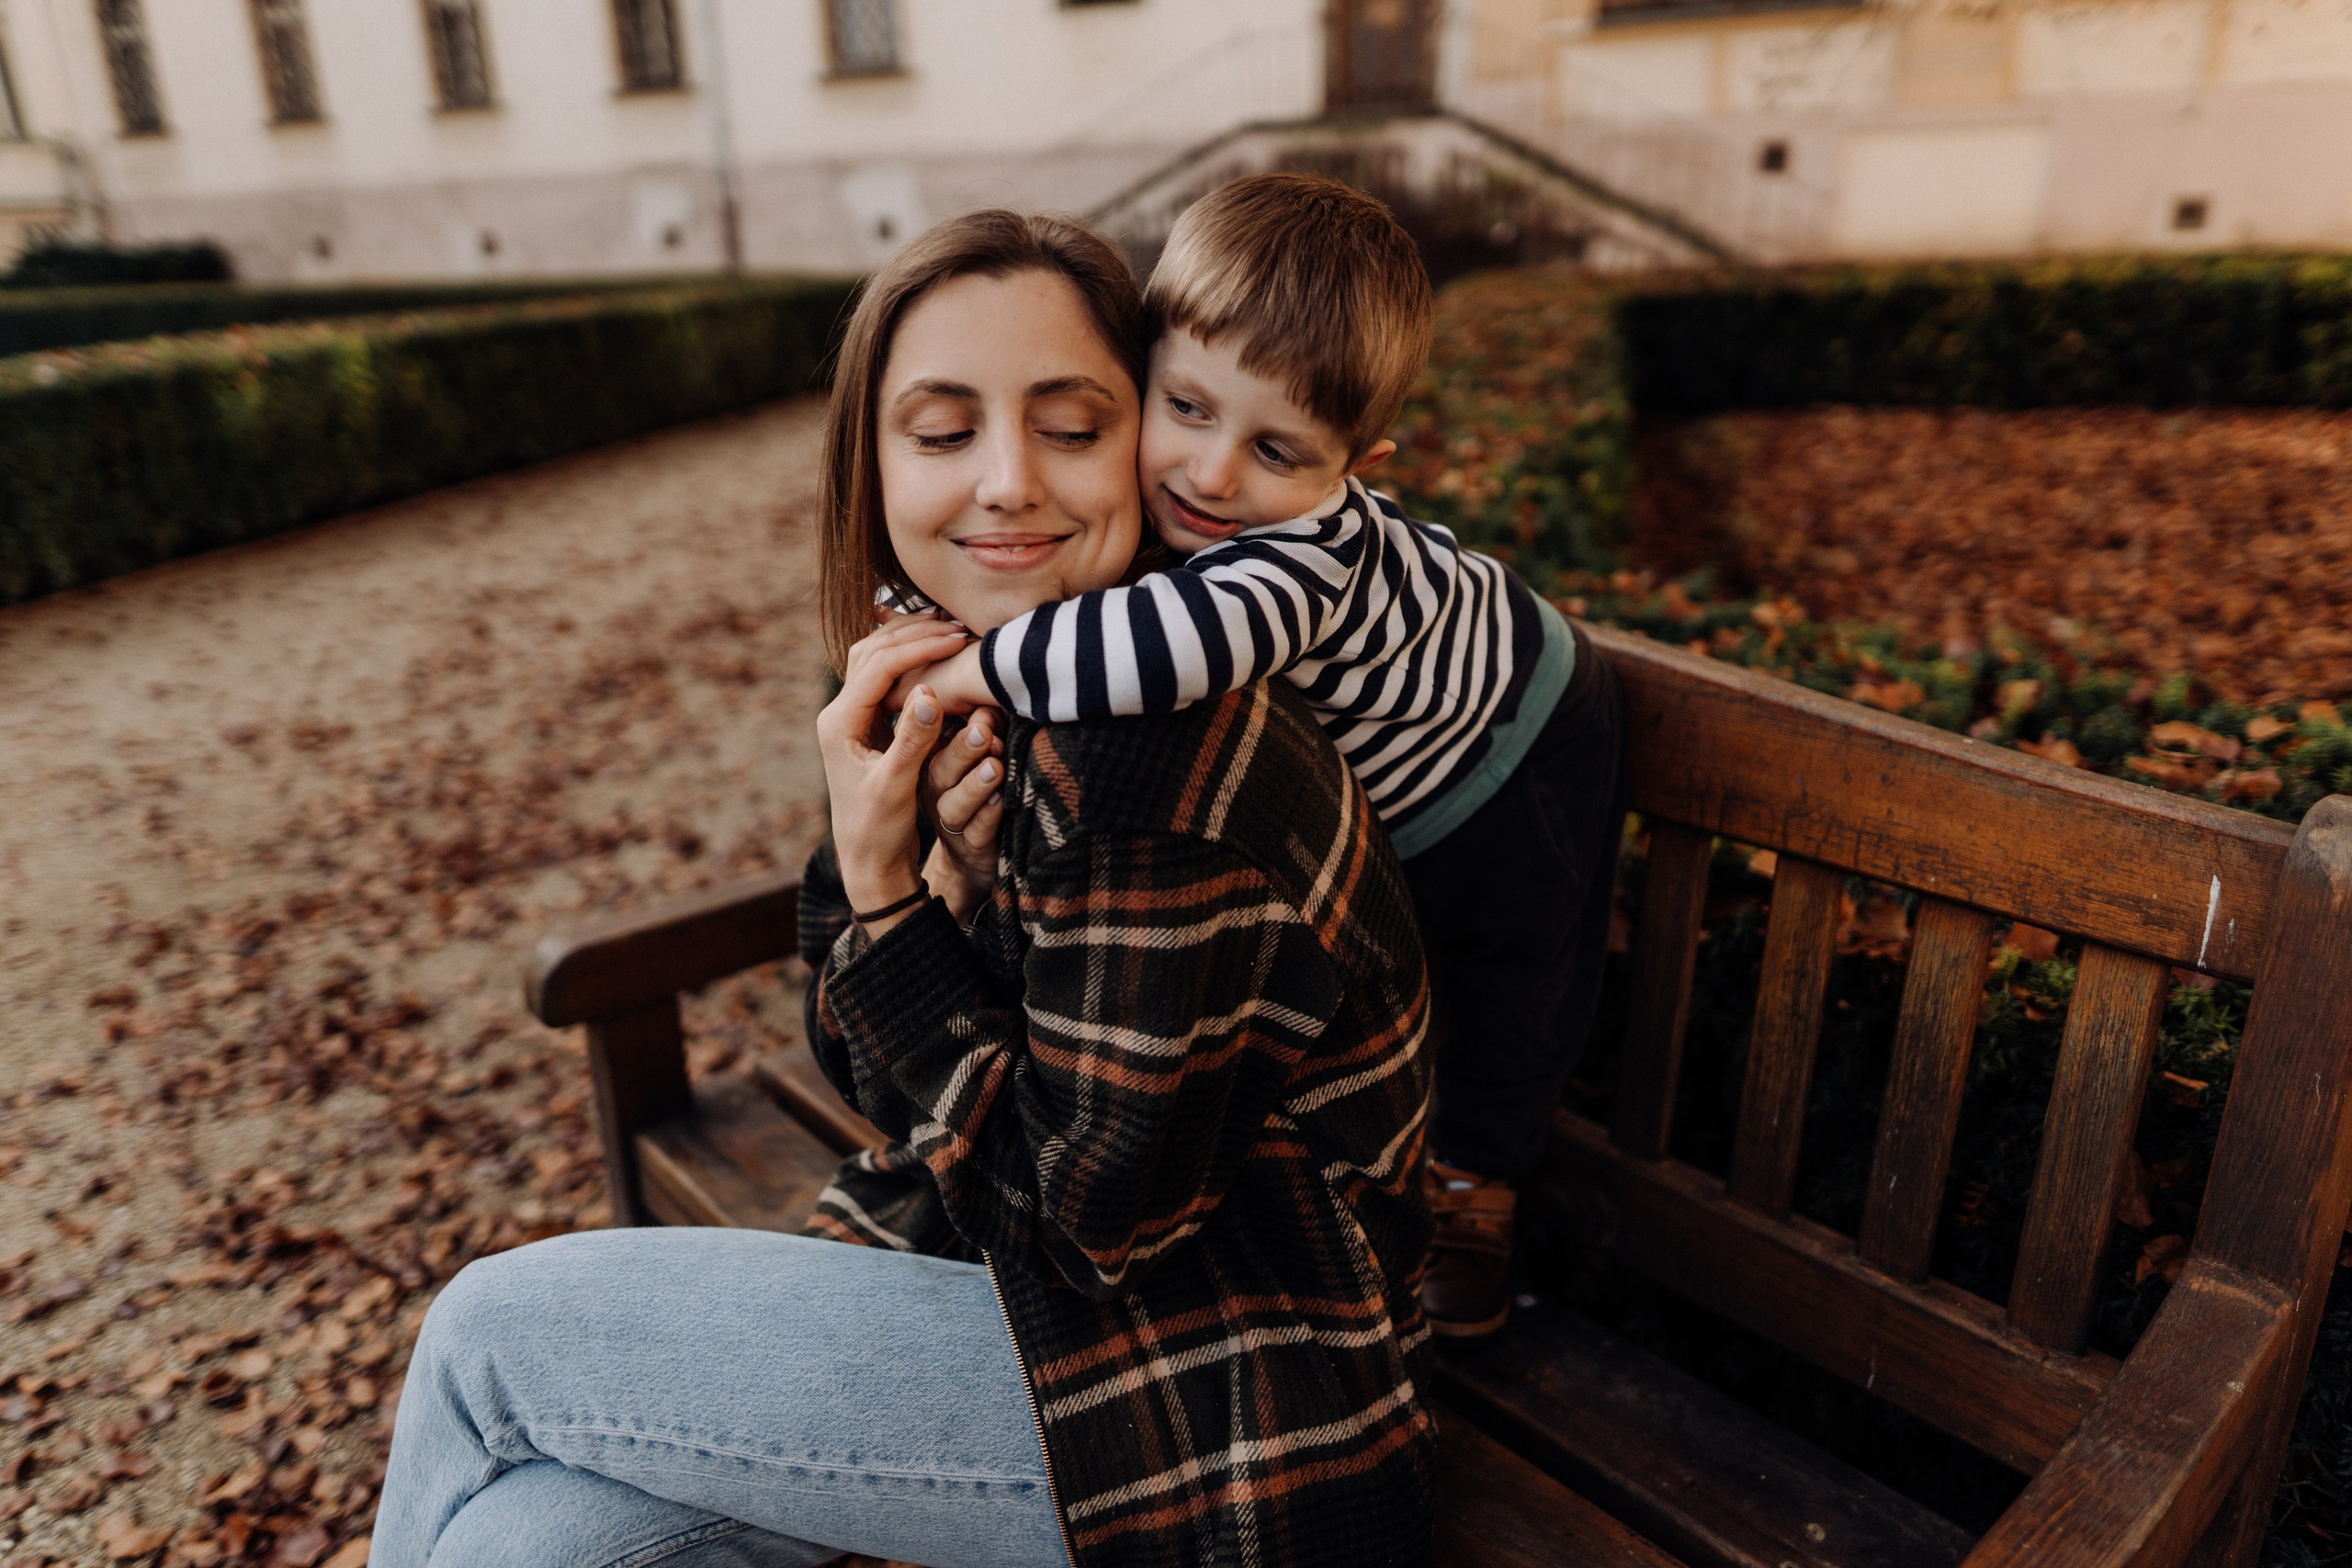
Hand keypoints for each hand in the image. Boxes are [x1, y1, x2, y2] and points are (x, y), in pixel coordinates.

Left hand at [815, 612, 970, 938]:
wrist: (868, 861)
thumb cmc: (879, 830)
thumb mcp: (897, 786)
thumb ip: (912, 740)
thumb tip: (930, 693)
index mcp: (840, 723)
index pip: (880, 666)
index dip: (920, 648)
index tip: (959, 640)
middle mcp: (839, 714)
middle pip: (872, 652)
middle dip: (915, 635)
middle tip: (958, 626)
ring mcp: (851, 718)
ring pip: (875, 659)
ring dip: (910, 641)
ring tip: (948, 628)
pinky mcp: (867, 726)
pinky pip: (885, 677)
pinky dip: (909, 659)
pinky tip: (935, 652)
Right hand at [922, 707, 1005, 921]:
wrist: (973, 860)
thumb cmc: (980, 793)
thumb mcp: (980, 755)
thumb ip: (983, 725)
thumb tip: (995, 684)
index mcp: (935, 764)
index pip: (933, 740)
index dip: (951, 723)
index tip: (976, 704)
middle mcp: (938, 792)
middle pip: (943, 770)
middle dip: (964, 749)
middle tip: (983, 730)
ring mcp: (952, 821)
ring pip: (956, 804)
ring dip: (976, 784)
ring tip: (995, 767)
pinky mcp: (973, 847)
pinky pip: (978, 832)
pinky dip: (989, 817)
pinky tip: (1001, 802)